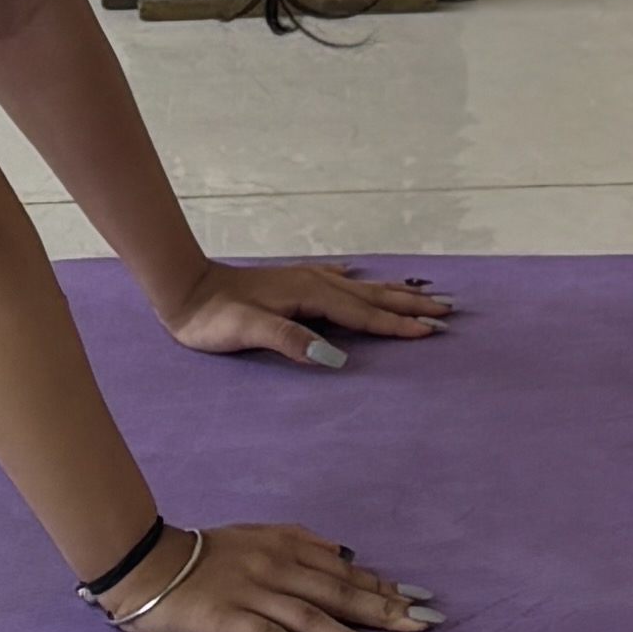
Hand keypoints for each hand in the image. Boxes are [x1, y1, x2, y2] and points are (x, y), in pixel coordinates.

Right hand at [112, 518, 440, 631]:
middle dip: (384, 610)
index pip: (344, 570)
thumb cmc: (201, 553)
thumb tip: (344, 554)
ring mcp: (251, 593)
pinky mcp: (226, 619)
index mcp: (284, 546)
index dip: (383, 587)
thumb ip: (300, 542)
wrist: (144, 561)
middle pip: (338, 592)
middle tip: (423, 625)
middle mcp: (275, 567)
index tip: (418, 600)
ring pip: (311, 616)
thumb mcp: (255, 534)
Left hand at [167, 257, 456, 365]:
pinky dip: (354, 281)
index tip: (432, 331)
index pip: (364, 316)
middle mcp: (313, 283)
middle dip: (410, 305)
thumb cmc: (212, 318)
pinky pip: (334, 280)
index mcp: (310, 296)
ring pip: (358, 288)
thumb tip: (335, 356)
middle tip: (448, 310)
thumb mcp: (248, 332)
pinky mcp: (290, 283)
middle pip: (372, 297)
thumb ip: (291, 341)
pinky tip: (356, 274)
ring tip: (421, 295)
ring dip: (391, 293)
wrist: (184, 290)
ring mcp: (303, 280)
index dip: (398, 326)